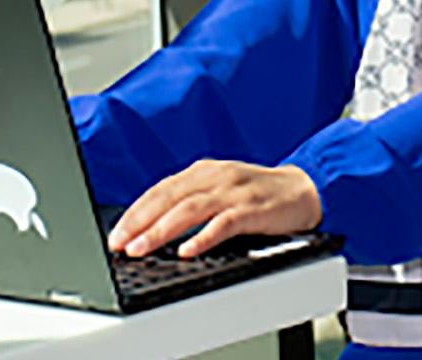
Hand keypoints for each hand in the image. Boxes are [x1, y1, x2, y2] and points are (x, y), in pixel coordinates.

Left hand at [106, 160, 320, 258]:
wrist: (305, 190)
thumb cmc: (258, 195)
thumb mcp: (220, 191)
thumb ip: (190, 202)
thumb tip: (152, 227)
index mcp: (203, 172)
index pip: (159, 190)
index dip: (135, 212)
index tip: (115, 234)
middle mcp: (215, 177)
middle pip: (169, 197)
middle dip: (140, 222)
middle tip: (120, 244)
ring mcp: (234, 191)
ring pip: (190, 209)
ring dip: (162, 230)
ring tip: (142, 248)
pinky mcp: (253, 208)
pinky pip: (224, 223)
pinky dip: (204, 237)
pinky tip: (188, 250)